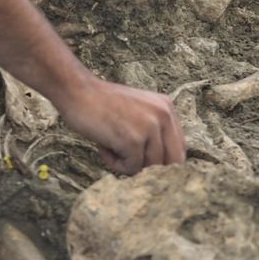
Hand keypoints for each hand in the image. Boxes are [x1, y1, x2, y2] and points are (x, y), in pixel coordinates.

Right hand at [55, 76, 186, 174]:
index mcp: (167, 108)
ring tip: (111, 146)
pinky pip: (131, 168)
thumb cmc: (102, 104)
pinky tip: (104, 146)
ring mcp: (150, 127)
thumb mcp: (139, 110)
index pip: (180, 149)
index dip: (163, 162)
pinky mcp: (134, 140)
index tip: (144, 163)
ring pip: (151, 168)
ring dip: (129, 165)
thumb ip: (154, 131)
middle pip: (172, 162)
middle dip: (150, 168)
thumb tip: (163, 168)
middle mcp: (163, 116)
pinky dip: (115, 164)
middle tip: (127, 160)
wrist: (78, 91)